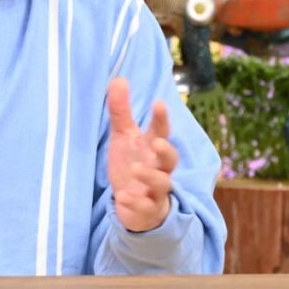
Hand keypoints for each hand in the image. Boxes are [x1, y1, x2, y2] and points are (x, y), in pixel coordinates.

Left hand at [106, 77, 177, 231]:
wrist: (136, 205)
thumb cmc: (133, 163)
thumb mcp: (124, 136)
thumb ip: (121, 110)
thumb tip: (118, 79)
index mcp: (153, 147)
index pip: (161, 131)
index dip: (161, 118)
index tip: (159, 103)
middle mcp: (159, 168)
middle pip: (170, 159)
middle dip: (166, 150)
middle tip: (157, 142)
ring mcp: (154, 190)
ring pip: (162, 184)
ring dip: (150, 176)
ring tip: (135, 168)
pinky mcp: (146, 209)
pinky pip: (144, 207)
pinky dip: (134, 202)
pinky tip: (122, 197)